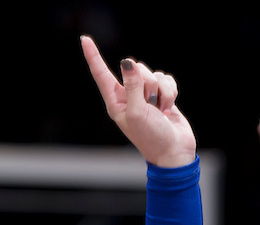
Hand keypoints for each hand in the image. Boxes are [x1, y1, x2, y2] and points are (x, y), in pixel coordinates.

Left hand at [80, 35, 195, 168]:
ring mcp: (146, 95)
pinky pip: (166, 79)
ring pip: (153, 73)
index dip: (93, 56)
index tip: (85, 39)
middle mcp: (129, 96)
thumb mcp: (137, 112)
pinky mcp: (162, 95)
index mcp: (115, 102)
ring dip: (162, 91)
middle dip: (147, 83)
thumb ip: (132, 86)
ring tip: (160, 111)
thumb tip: (127, 63)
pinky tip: (169, 108)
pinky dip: (171, 92)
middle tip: (150, 105)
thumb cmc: (151, 137)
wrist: (174, 150)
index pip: (101, 74)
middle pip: (135, 69)